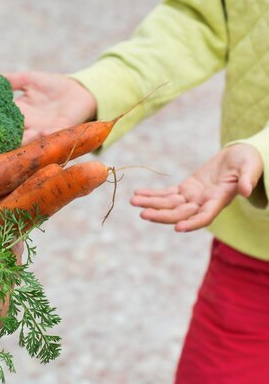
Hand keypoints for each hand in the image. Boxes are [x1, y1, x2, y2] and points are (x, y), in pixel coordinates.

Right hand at [4, 72, 96, 143]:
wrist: (80, 91)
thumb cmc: (54, 86)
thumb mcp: (28, 79)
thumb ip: (10, 79)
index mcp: (18, 115)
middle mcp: (27, 126)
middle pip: (8, 136)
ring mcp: (41, 130)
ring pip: (25, 140)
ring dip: (17, 143)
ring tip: (4, 145)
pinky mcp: (58, 130)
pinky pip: (48, 135)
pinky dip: (42, 136)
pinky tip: (37, 133)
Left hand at [130, 144, 262, 231]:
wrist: (240, 156)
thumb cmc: (248, 161)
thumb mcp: (251, 167)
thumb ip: (247, 179)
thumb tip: (246, 191)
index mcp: (220, 200)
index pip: (205, 217)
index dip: (193, 223)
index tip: (178, 228)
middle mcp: (204, 203)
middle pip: (180, 214)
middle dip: (162, 215)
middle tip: (143, 214)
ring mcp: (193, 197)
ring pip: (169, 205)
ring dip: (151, 204)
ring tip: (133, 201)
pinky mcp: (186, 189)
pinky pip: (166, 194)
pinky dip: (152, 194)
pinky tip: (138, 193)